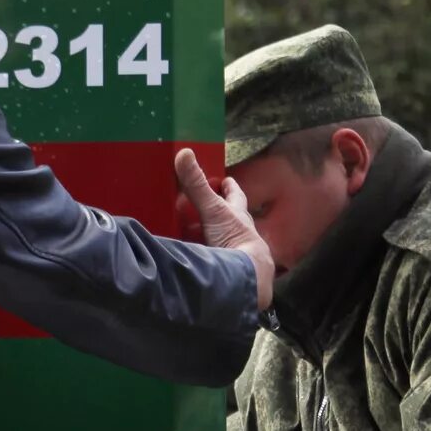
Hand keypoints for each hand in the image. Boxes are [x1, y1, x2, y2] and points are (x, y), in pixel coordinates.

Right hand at [176, 148, 275, 310]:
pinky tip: (189, 257)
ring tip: (186, 232)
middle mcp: (238, 233)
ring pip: (220, 240)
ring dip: (206, 236)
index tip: (226, 180)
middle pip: (228, 219)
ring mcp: (232, 253)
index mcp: (238, 216)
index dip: (230, 188)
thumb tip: (184, 152)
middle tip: (201, 205)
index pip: (235, 197)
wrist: (245, 278)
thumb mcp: (213, 209)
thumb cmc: (235, 240)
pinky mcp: (224, 270)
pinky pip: (211, 258)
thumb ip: (197, 185)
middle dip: (217, 213)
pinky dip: (200, 255)